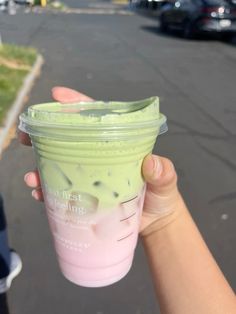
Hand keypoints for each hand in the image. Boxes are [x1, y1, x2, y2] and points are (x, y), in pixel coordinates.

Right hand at [22, 87, 180, 234]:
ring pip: (60, 166)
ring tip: (32, 177)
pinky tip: (40, 195)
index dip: (76, 105)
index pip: (97, 119)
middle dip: (45, 135)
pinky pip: (62, 192)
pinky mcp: (85, 197)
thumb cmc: (162, 196)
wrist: (155, 223)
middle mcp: (100, 157)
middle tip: (28, 137)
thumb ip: (164, 173)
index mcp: (118, 145)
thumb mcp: (166, 181)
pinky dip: (48, 192)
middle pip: (69, 140)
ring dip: (41, 168)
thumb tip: (152, 163)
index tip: (57, 95)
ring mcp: (90, 177)